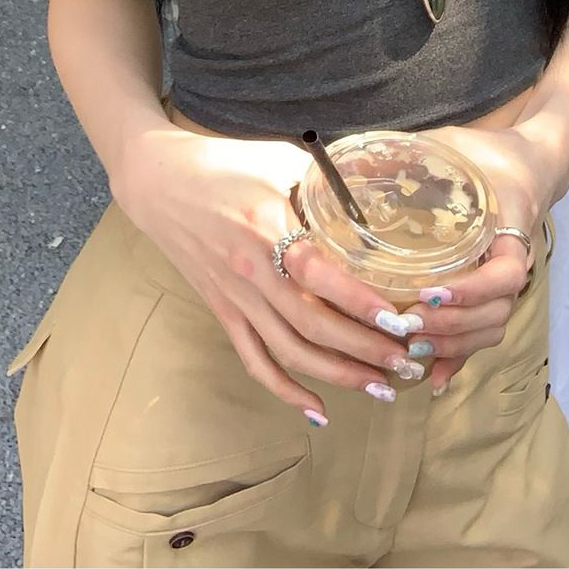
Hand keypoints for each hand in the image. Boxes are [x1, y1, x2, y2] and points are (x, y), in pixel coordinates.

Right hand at [113, 124, 425, 422]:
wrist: (159, 181)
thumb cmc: (224, 162)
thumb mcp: (279, 158)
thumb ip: (324, 181)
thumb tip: (374, 199)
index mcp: (267, 227)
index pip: (320, 276)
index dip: (361, 303)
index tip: (402, 319)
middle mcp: (251, 271)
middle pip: (313, 325)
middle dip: (366, 349)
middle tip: (409, 361)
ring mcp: (235, 297)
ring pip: (290, 352)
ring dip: (339, 375)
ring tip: (382, 387)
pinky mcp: (223, 311)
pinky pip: (255, 360)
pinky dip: (286, 391)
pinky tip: (318, 410)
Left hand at [400, 122, 568, 395]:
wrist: (529, 162)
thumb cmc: (487, 153)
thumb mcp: (452, 144)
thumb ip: (409, 152)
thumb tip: (350, 158)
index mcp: (510, 227)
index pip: (507, 274)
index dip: (471, 292)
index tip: (430, 292)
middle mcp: (514, 261)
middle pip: (497, 313)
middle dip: (451, 326)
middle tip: (405, 324)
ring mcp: (506, 281)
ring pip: (491, 329)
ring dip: (453, 344)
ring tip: (410, 348)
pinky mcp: (494, 292)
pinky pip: (483, 334)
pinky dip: (460, 358)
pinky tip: (432, 378)